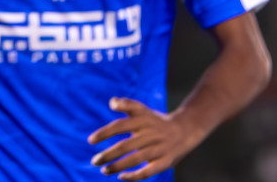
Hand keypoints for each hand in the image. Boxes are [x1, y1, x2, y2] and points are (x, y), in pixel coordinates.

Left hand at [88, 97, 203, 179]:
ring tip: (104, 171)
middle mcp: (150, 134)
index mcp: (143, 120)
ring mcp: (159, 149)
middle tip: (94, 161)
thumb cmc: (157, 121)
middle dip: (108, 155)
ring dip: (118, 166)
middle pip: (126, 146)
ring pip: (135, 159)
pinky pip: (149, 171)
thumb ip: (127, 105)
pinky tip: (121, 177)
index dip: (104, 133)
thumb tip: (111, 102)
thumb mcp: (143, 109)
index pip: (119, 126)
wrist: (186, 130)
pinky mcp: (166, 162)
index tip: (90, 141)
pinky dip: (135, 175)